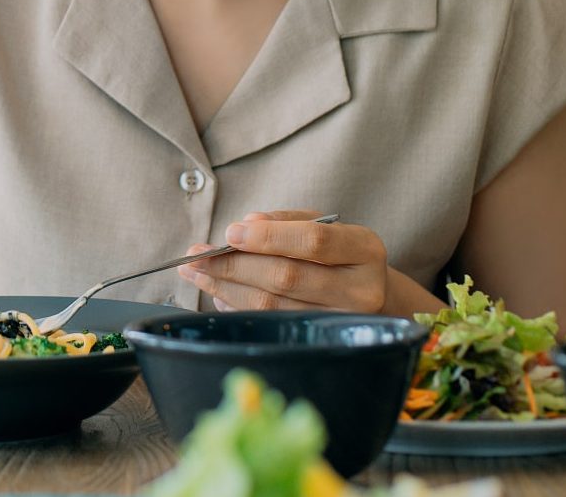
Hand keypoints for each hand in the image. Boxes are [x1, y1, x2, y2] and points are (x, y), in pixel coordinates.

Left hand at [176, 210, 388, 312]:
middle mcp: (360, 290)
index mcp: (364, 250)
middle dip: (233, 265)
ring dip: (225, 287)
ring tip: (195, 272)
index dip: (268, 237)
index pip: (314, 241)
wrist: (370, 294)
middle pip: (287, 277)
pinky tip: (217, 293)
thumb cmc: (338, 254)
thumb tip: (248, 223)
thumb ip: (285, 221)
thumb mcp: (322, 225)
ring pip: (272, 305)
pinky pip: (268, 324)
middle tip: (196, 255)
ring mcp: (341, 323)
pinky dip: (237, 306)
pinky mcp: (319, 343)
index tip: (229, 233)